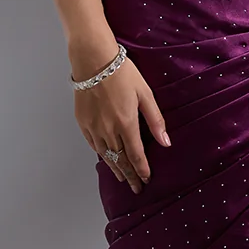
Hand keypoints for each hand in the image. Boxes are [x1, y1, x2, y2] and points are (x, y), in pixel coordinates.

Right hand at [73, 53, 168, 193]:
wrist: (93, 60)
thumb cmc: (122, 73)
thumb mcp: (145, 94)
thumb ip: (155, 120)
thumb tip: (166, 142)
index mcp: (126, 123)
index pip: (135, 155)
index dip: (141, 170)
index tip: (146, 179)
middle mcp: (108, 129)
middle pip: (120, 160)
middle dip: (129, 175)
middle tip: (135, 187)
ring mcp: (93, 127)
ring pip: (105, 155)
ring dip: (115, 168)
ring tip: (122, 177)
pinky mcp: (82, 122)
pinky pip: (92, 144)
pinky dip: (101, 154)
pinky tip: (105, 158)